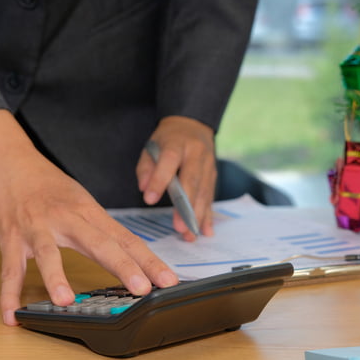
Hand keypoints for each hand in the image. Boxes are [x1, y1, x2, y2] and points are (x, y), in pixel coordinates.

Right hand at [0, 110, 178, 324]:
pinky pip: (10, 267)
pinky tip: (11, 313)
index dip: (149, 260)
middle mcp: (67, 218)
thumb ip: (98, 228)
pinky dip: (9, 292)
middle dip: (124, 267)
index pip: (125, 238)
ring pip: (48, 253)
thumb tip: (125, 255)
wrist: (6, 157)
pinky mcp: (9, 235)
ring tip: (66, 302)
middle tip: (143, 289)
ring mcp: (36, 226)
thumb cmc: (47, 184)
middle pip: (99, 244)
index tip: (169, 279)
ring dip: (56, 277)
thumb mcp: (79, 201)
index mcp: (89, 211)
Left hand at [136, 115, 215, 240]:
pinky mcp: (214, 176)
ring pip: (204, 192)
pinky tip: (206, 231)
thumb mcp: (151, 146)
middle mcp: (197, 153)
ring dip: (198, 216)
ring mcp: (209, 165)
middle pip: (192, 181)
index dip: (160, 180)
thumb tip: (145, 190)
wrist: (193, 125)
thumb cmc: (168, 140)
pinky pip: (211, 197)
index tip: (150, 200)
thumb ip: (146, 167)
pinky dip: (208, 215)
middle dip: (186, 207)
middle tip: (179, 228)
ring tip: (190, 235)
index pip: (169, 161)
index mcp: (178, 143)